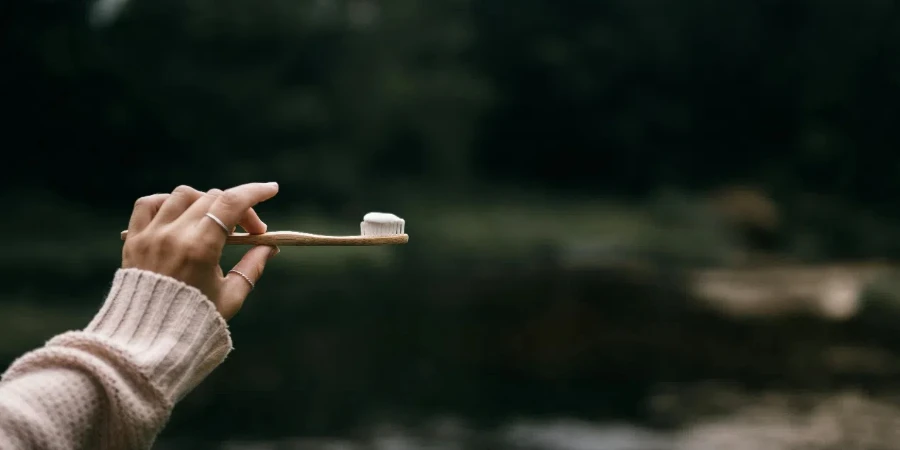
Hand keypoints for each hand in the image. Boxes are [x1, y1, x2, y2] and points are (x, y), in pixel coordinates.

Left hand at [121, 182, 280, 319]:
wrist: (147, 341)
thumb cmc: (195, 321)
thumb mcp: (232, 296)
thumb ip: (252, 267)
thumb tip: (269, 247)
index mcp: (200, 249)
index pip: (231, 203)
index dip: (255, 192)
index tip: (271, 190)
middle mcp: (174, 235)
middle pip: (213, 198)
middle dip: (238, 209)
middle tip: (250, 231)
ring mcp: (150, 235)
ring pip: (183, 195)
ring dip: (206, 202)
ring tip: (216, 223)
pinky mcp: (133, 240)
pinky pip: (149, 204)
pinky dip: (167, 203)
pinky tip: (182, 215)